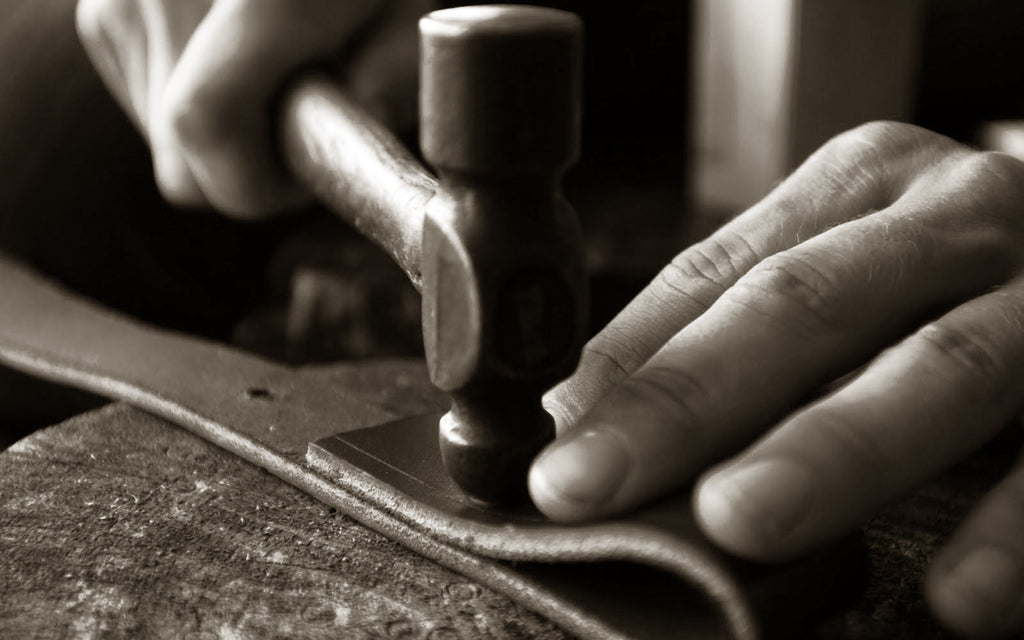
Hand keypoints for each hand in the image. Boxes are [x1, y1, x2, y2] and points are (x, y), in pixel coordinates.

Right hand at [76, 0, 430, 217]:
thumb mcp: (407, 17)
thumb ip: (388, 87)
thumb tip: (339, 155)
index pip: (207, 125)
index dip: (256, 183)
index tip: (301, 179)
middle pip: (180, 159)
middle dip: (247, 171)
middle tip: (302, 124)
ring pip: (163, 142)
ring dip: (224, 135)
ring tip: (273, 73)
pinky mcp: (105, 8)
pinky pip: (145, 103)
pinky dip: (193, 101)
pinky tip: (235, 59)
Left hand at [531, 121, 1023, 638]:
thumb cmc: (958, 271)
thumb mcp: (846, 262)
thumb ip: (727, 322)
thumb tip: (586, 407)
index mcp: (864, 185)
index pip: (724, 273)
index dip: (638, 366)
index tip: (561, 450)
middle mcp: (954, 215)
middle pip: (807, 306)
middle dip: (693, 402)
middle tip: (596, 483)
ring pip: (941, 369)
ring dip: (833, 451)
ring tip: (737, 520)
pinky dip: (1014, 528)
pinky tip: (959, 597)